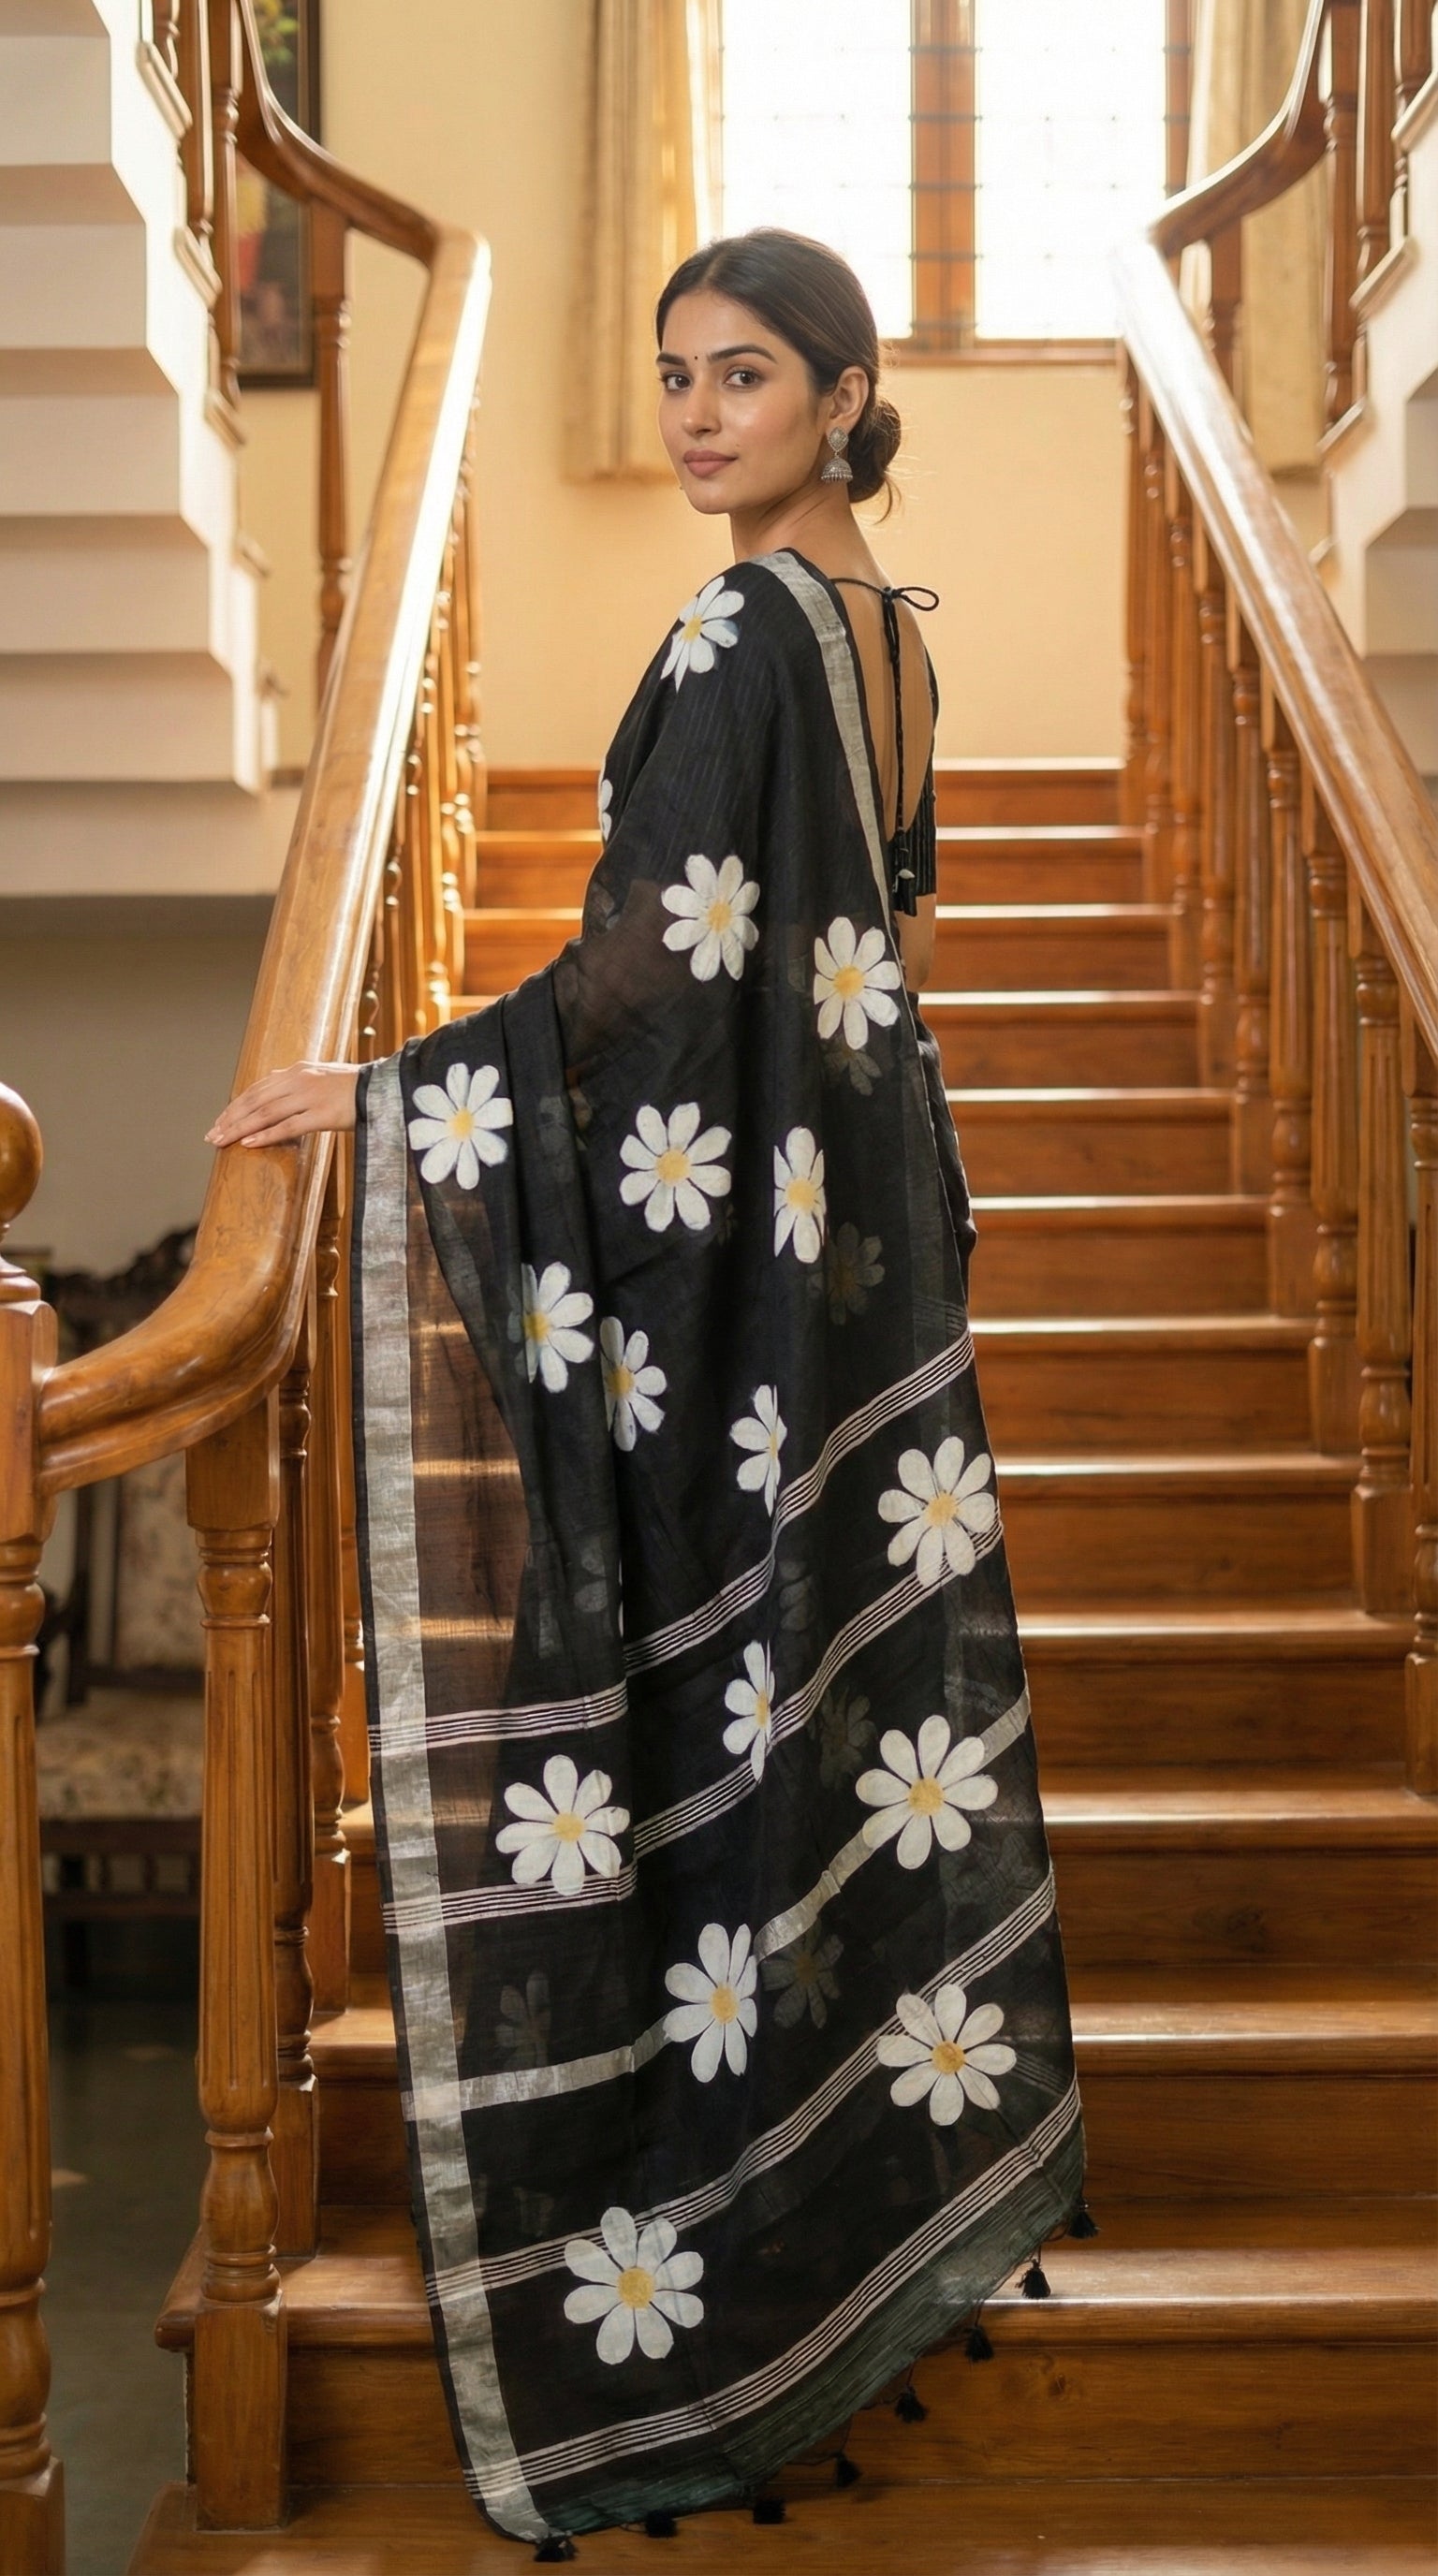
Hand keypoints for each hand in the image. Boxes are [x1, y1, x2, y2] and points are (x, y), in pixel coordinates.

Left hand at [206, 1062, 359, 1149]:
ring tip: (222, 1141)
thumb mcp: (323, 1078)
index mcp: (297, 1071)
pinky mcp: (323, 1115)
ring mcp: (310, 1097)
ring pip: (265, 1113)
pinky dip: (266, 1135)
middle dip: (231, 1118)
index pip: (257, 1089)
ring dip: (240, 1128)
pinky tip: (250, 1144)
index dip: (236, 1105)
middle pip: (255, 1101)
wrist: (385, 1088)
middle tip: (212, 1135)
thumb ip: (298, 1084)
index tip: (221, 1121)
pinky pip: (288, 1126)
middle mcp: (299, 1081)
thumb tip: (274, 1095)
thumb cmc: (356, 1088)